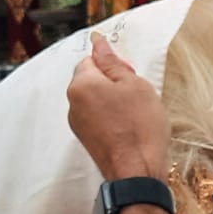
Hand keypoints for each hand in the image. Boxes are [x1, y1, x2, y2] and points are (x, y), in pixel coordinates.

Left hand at [67, 33, 170, 179]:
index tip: (131, 76)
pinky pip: (97, 119)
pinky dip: (111, 118)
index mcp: (81, 85)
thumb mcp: (134, 85)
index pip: (91, 60)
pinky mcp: (87, 140)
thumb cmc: (139, 126)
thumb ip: (112, 62)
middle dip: (112, 83)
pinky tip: (129, 127)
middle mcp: (73, 103)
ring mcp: (78, 124)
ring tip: (135, 114)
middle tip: (137, 95)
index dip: (113, 64)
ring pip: (95, 101)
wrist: (137, 172)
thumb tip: (97, 41)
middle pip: (91, 80)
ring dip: (113, 101)